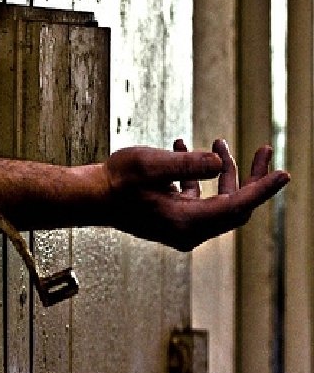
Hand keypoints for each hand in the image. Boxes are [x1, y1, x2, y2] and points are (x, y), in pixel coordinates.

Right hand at [103, 138, 289, 250]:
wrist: (88, 197)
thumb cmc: (114, 182)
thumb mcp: (151, 164)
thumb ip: (187, 163)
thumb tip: (219, 161)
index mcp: (186, 222)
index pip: (237, 207)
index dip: (262, 189)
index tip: (284, 173)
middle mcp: (187, 230)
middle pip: (233, 207)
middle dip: (248, 177)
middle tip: (262, 150)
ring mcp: (180, 227)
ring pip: (217, 201)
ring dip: (222, 173)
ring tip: (217, 142)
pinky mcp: (171, 219)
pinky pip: (198, 199)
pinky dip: (198, 177)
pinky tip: (185, 150)